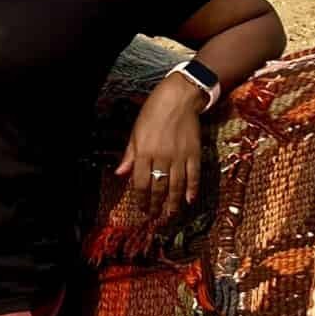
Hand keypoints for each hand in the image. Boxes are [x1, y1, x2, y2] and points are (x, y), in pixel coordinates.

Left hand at [116, 74, 206, 218]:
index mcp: (144, 152)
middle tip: (155, 217)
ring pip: (176, 185)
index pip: (141, 183)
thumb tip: (120, 174)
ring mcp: (180, 156)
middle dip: (156, 204)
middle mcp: (162, 156)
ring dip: (173, 202)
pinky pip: (194, 175)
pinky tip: (189, 200)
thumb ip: (130, 155)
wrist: (178, 98)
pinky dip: (192, 189)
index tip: (142, 209)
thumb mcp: (136, 132)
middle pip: (159, 187)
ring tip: (170, 214)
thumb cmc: (153, 113)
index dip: (141, 199)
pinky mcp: (194, 153)